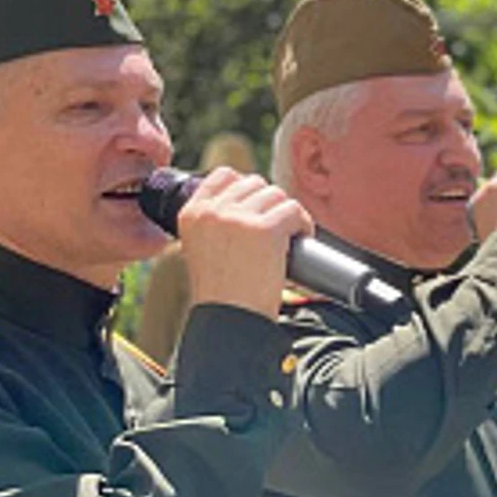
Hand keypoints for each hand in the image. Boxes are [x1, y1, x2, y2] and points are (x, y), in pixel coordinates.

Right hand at [179, 167, 313, 319]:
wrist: (231, 321)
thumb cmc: (223, 296)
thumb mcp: (204, 251)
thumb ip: (217, 225)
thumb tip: (253, 202)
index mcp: (191, 214)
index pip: (223, 176)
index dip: (247, 187)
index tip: (259, 207)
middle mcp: (212, 211)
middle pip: (255, 183)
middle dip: (270, 203)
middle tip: (277, 229)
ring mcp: (238, 218)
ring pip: (277, 194)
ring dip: (288, 213)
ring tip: (290, 236)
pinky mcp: (265, 229)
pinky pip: (294, 210)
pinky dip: (304, 224)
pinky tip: (302, 238)